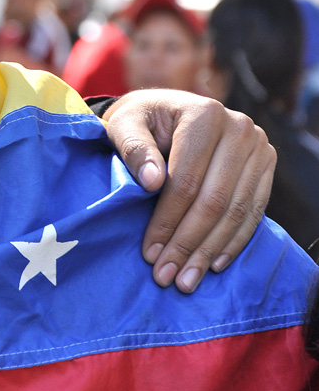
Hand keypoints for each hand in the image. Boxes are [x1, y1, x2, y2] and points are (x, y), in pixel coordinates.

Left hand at [102, 89, 274, 293]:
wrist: (165, 110)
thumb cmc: (141, 120)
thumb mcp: (125, 124)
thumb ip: (134, 148)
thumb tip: (151, 181)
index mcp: (205, 115)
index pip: (187, 180)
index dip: (168, 220)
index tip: (150, 251)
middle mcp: (240, 128)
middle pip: (215, 200)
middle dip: (188, 243)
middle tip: (167, 276)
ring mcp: (258, 147)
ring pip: (236, 211)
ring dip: (209, 250)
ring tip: (186, 280)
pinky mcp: (266, 165)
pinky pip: (254, 211)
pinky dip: (233, 241)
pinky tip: (213, 264)